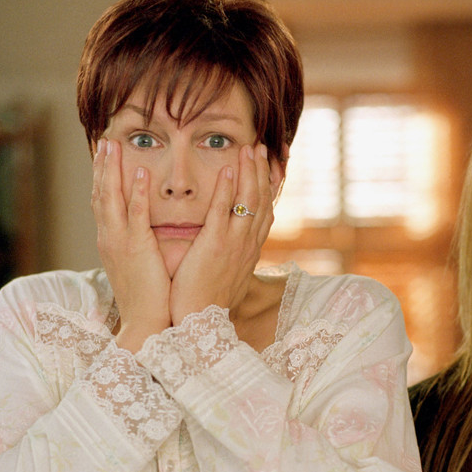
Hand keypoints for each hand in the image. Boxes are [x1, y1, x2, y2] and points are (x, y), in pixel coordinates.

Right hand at [92, 138, 170, 351]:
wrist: (145, 324)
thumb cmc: (147, 298)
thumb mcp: (136, 266)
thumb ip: (136, 246)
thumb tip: (140, 234)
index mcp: (110, 242)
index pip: (102, 203)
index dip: (102, 178)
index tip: (104, 155)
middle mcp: (110, 239)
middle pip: (101, 195)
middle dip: (102, 166)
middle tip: (103, 140)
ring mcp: (120, 243)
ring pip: (112, 199)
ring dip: (113, 170)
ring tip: (114, 146)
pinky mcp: (137, 249)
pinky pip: (135, 215)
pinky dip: (135, 192)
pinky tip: (140, 172)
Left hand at [168, 143, 273, 322]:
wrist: (200, 324)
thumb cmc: (207, 303)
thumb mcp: (228, 277)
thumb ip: (231, 258)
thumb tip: (234, 250)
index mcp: (250, 250)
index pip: (265, 212)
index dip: (269, 188)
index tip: (271, 167)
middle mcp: (247, 244)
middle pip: (261, 201)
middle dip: (261, 172)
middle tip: (260, 147)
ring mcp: (233, 244)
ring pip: (248, 202)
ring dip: (249, 172)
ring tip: (248, 149)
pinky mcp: (215, 246)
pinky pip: (223, 212)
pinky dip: (227, 190)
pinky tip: (228, 170)